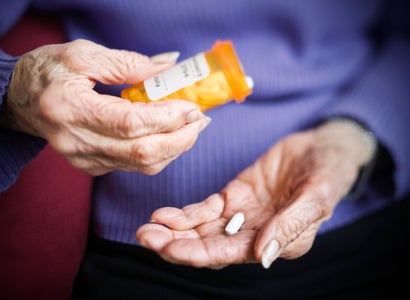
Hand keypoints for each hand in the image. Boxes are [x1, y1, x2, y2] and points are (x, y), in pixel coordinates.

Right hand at [0, 39, 208, 175]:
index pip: (130, 123)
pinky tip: (169, 135)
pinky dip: (158, 153)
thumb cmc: (47, 71)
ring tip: (192, 127)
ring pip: (142, 165)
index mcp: (70, 109)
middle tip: (201, 120)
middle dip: (180, 139)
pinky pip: (133, 167)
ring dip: (175, 148)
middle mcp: (75, 142)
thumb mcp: (84, 55)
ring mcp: (83, 160)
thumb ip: (129, 63)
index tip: (192, 107)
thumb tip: (170, 67)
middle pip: (142, 153)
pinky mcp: (90, 167)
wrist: (18, 99)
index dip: (167, 118)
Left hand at [136, 120, 375, 268]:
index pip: (232, 254)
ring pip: (201, 230)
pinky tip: (163, 214)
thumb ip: (290, 226)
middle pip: (209, 246)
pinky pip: (204, 210)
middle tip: (146, 237)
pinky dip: (184, 213)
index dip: (199, 253)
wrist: (323, 148)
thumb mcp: (317, 196)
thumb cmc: (329, 173)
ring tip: (146, 227)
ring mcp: (242, 217)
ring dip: (173, 231)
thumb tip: (263, 258)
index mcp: (277, 243)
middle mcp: (255, 235)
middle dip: (176, 244)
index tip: (171, 249)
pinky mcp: (233, 198)